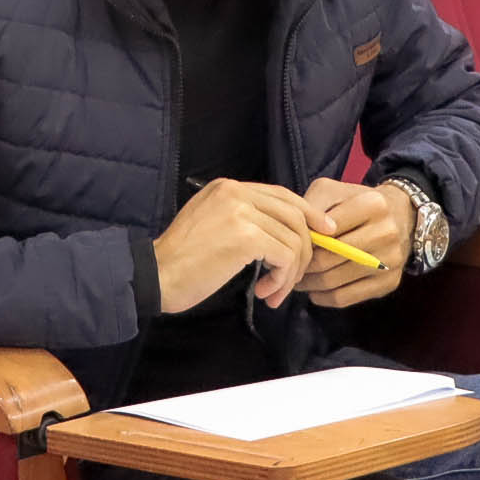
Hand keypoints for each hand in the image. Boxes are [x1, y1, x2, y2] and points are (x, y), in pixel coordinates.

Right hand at [152, 178, 324, 312]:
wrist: (156, 276)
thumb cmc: (181, 260)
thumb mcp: (212, 224)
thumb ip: (244, 219)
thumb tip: (285, 231)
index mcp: (228, 187)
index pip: (282, 195)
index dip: (308, 214)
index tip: (324, 234)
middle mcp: (236, 192)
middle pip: (294, 214)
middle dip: (305, 249)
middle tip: (292, 280)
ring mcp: (241, 212)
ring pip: (293, 239)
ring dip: (290, 273)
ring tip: (273, 292)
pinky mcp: (245, 237)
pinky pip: (285, 255)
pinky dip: (283, 278)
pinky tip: (266, 292)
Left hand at [295, 179, 409, 307]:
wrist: (400, 216)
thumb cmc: (357, 202)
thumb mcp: (333, 191)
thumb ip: (312, 206)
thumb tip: (297, 235)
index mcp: (372, 204)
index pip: (326, 230)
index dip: (303, 240)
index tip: (291, 243)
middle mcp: (386, 232)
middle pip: (328, 258)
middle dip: (303, 264)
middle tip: (288, 265)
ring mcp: (391, 261)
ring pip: (334, 281)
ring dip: (309, 283)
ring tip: (298, 278)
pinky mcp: (389, 283)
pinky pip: (346, 298)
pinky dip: (324, 297)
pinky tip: (315, 290)